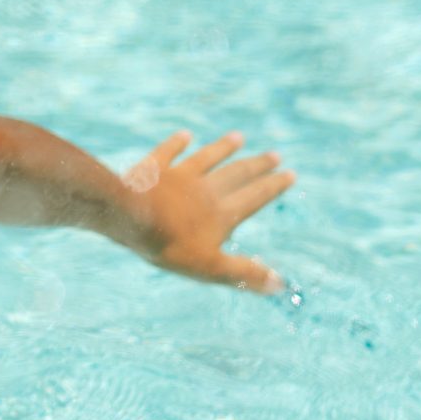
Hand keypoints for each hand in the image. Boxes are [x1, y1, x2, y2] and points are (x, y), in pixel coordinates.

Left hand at [122, 130, 294, 292]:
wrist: (130, 218)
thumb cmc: (170, 246)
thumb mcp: (211, 268)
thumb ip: (245, 273)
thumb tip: (280, 284)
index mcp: (222, 213)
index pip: (254, 197)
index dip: (273, 187)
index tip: (290, 174)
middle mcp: (206, 189)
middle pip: (236, 174)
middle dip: (257, 166)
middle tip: (275, 155)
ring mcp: (179, 176)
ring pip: (207, 158)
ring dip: (223, 148)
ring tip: (238, 137)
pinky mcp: (154, 169)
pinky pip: (168, 152)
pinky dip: (177, 143)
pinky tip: (185, 135)